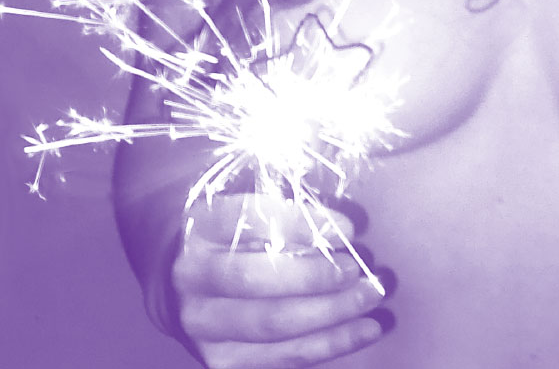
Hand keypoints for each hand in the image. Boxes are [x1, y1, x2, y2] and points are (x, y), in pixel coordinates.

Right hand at [172, 192, 386, 367]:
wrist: (186, 278)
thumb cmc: (236, 230)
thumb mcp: (252, 205)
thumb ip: (288, 210)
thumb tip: (342, 231)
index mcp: (200, 224)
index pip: (251, 219)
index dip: (303, 225)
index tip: (348, 229)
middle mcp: (192, 277)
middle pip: (257, 280)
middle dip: (316, 276)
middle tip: (358, 269)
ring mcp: (202, 324)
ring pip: (272, 323)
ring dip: (332, 314)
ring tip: (372, 299)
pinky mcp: (221, 360)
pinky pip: (282, 357)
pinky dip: (329, 344)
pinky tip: (364, 330)